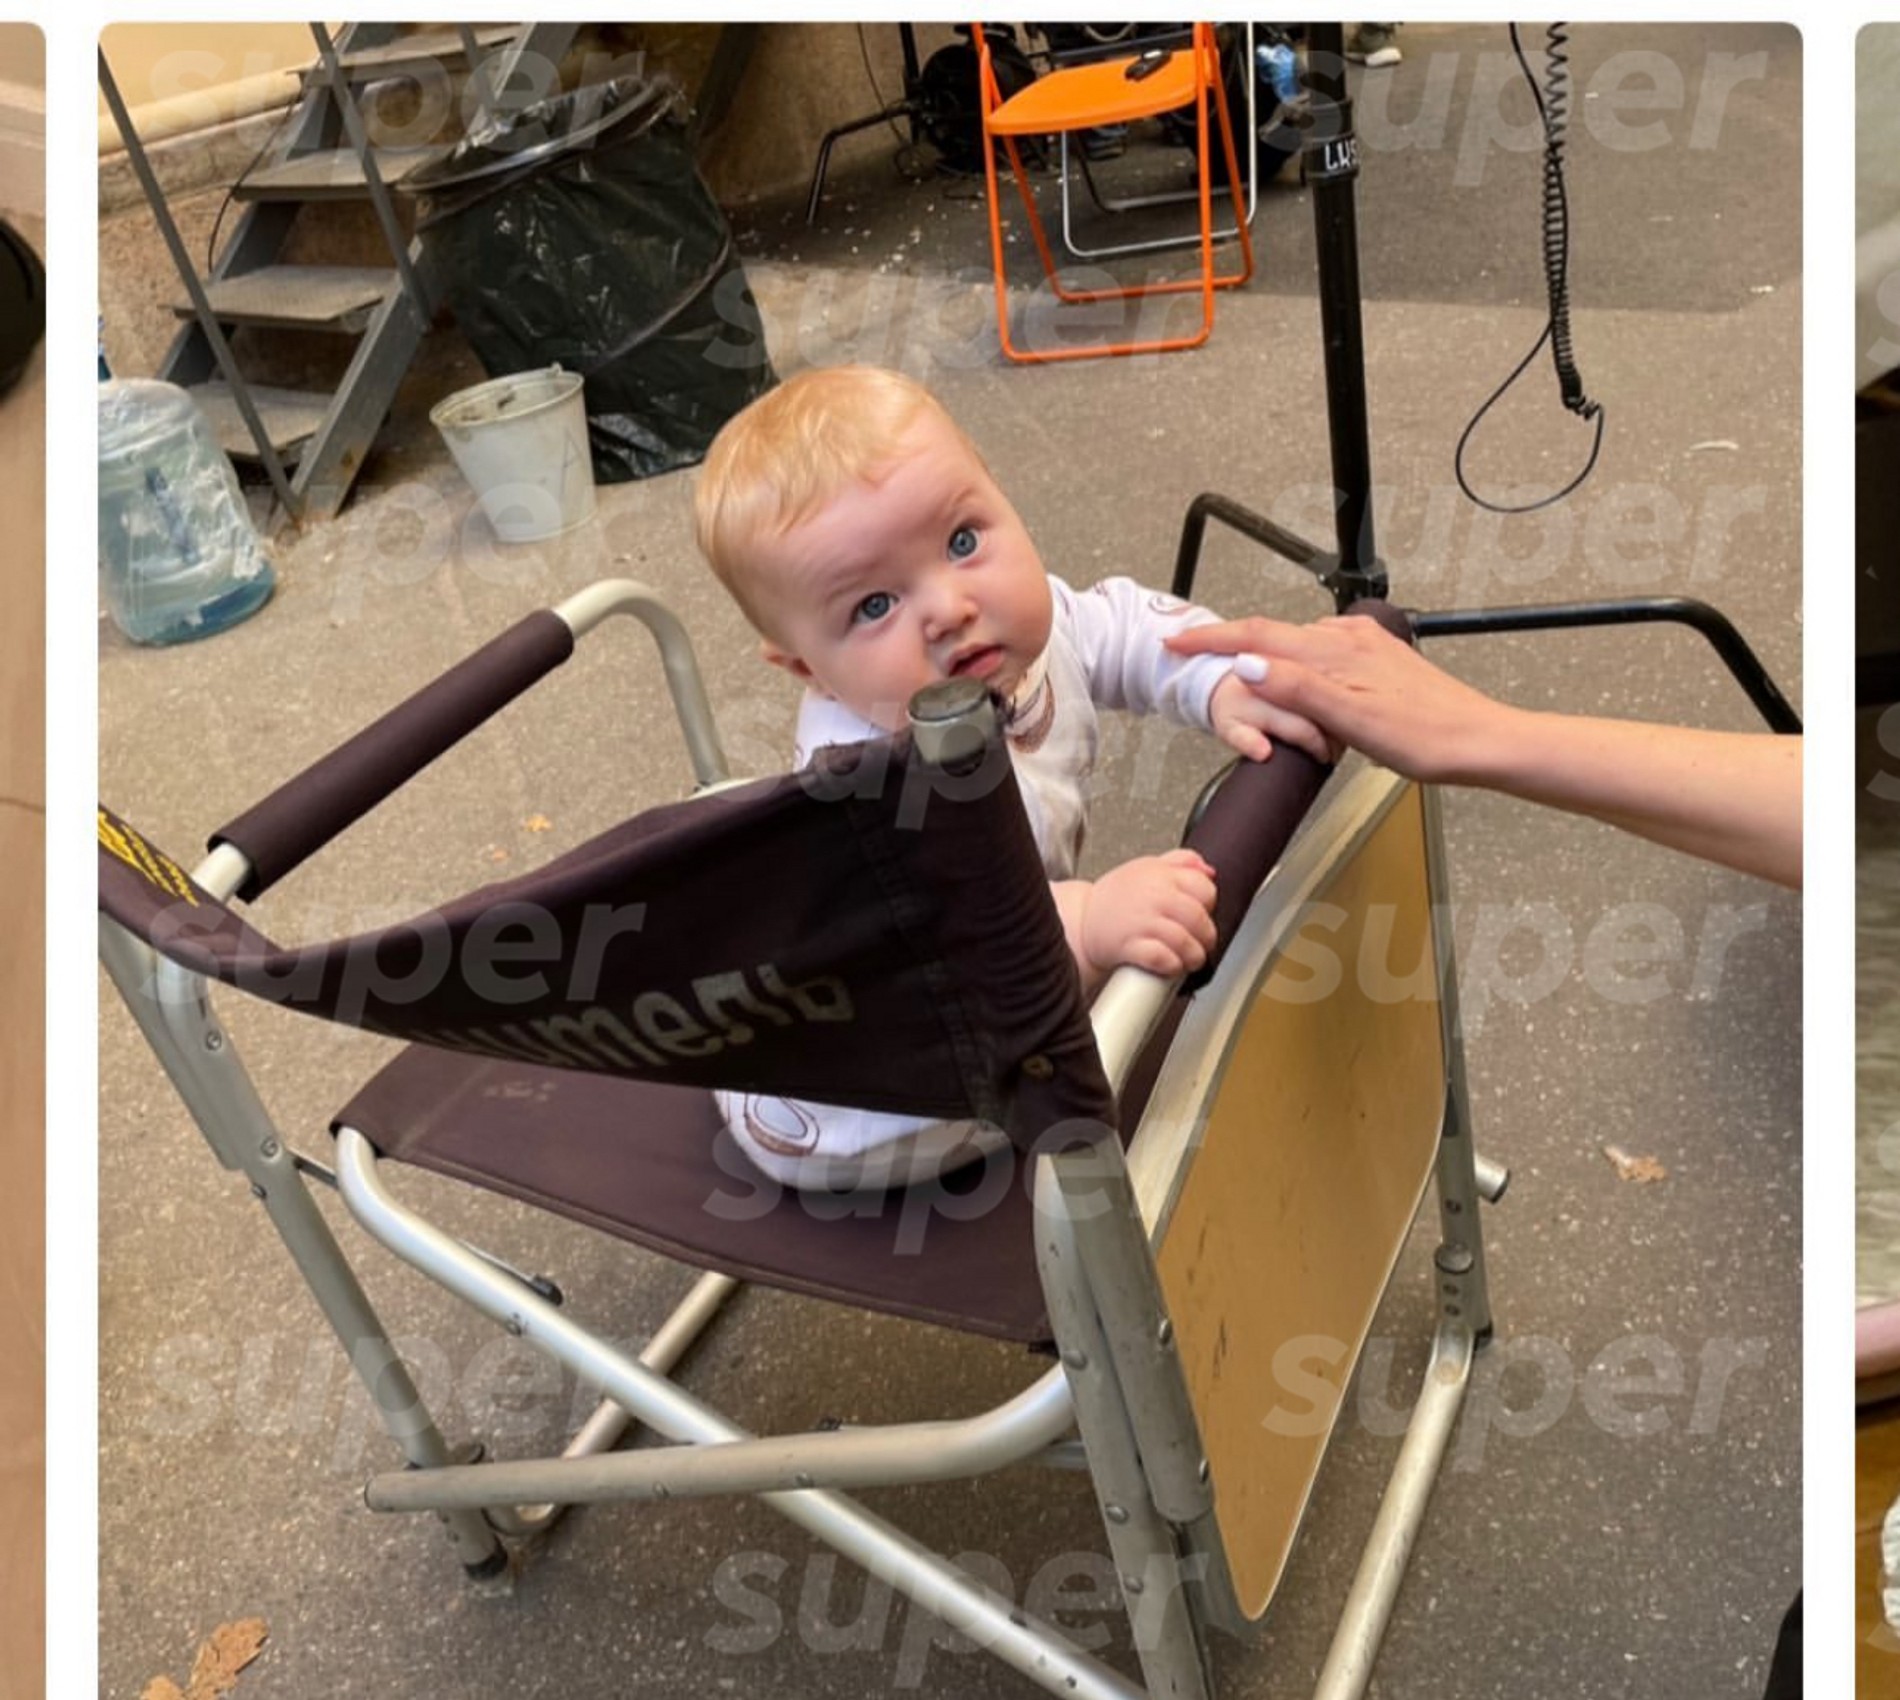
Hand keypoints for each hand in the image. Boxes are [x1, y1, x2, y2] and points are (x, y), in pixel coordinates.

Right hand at [1059, 850, 1217, 984]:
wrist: (1080, 920)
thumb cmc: (1114, 899)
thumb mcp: (1146, 867)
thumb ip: (1179, 862)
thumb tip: (1208, 870)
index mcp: (1159, 873)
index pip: (1203, 887)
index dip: (1209, 904)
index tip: (1204, 913)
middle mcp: (1153, 895)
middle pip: (1198, 917)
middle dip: (1206, 936)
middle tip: (1202, 943)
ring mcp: (1141, 921)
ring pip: (1184, 940)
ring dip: (1193, 956)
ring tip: (1190, 959)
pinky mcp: (1129, 946)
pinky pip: (1162, 958)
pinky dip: (1172, 965)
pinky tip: (1171, 965)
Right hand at [1169, 615, 1522, 784]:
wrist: (1481, 741)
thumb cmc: (1426, 738)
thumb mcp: (1354, 720)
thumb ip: (1298, 688)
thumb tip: (1247, 663)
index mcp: (1335, 652)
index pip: (1257, 637)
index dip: (1211, 640)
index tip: (1174, 643)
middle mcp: (1348, 640)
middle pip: (1273, 633)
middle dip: (1229, 642)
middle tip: (1193, 654)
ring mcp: (1366, 648)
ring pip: (1299, 642)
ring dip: (1265, 653)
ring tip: (1239, 670)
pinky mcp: (1379, 660)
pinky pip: (1324, 652)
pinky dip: (1299, 661)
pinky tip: (1304, 680)